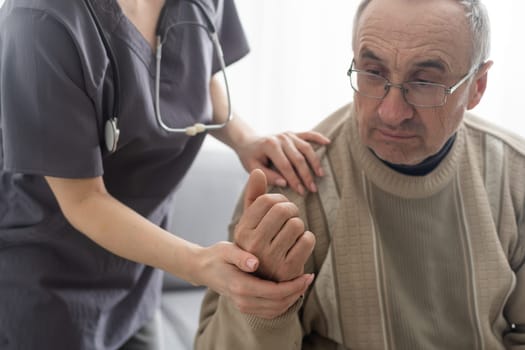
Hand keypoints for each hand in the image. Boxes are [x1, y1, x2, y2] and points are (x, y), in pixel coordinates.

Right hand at [197, 241, 313, 318]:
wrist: (203, 268)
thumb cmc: (217, 255)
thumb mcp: (227, 250)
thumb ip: (241, 256)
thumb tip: (255, 263)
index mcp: (240, 287)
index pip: (275, 292)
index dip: (294, 285)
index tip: (307, 274)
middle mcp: (243, 301)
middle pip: (278, 304)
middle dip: (297, 292)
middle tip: (309, 278)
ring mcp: (244, 306)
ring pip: (276, 310)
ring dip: (292, 298)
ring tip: (303, 283)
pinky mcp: (246, 307)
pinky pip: (270, 311)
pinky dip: (283, 303)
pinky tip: (291, 290)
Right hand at [233, 169, 315, 281]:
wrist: (263, 285)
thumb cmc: (257, 247)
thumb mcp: (250, 224)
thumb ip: (253, 196)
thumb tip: (258, 171)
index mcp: (243, 231)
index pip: (266, 201)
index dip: (280, 199)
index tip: (282, 206)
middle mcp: (254, 245)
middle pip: (283, 210)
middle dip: (292, 209)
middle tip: (292, 216)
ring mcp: (271, 258)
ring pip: (297, 224)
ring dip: (300, 225)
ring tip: (294, 233)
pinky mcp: (288, 269)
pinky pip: (308, 240)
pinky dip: (308, 239)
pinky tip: (300, 245)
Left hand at [236, 131, 329, 195]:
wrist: (248, 141)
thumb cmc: (250, 157)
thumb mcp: (253, 168)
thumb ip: (268, 176)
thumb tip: (285, 183)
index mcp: (270, 146)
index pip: (286, 166)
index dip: (294, 180)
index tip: (301, 192)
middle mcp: (281, 138)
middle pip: (298, 158)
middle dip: (306, 175)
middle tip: (313, 189)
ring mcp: (288, 134)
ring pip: (306, 148)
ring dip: (315, 162)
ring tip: (321, 175)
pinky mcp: (293, 133)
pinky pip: (308, 134)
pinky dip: (318, 137)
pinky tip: (328, 143)